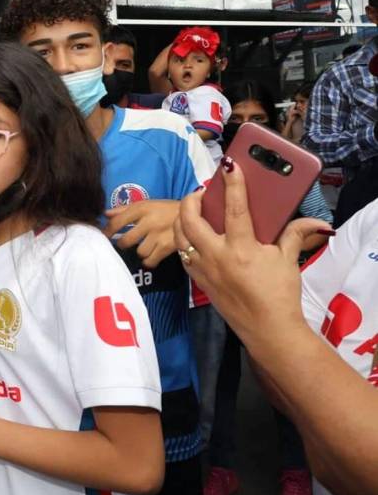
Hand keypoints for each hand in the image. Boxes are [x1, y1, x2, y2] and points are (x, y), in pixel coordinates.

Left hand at [104, 199, 181, 267]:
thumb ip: (124, 209)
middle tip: (125, 244)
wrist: (194, 213)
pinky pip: (151, 261)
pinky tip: (151, 255)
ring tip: (144, 247)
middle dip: (123, 244)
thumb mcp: (146, 204)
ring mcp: (159, 236)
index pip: (117, 222)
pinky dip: (149, 260)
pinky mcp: (168, 247)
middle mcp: (149, 222)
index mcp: (142, 209)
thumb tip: (105, 214)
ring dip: (140, 252)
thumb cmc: (165, 209)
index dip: (108, 231)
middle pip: (126, 241)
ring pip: (140, 252)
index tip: (105, 236)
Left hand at [173, 161, 329, 344]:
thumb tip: (314, 223)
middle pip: (190, 220)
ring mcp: (204, 269)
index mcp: (241, 248)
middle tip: (202, 192)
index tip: (229, 165)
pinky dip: (183, 241)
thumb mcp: (288, 261)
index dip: (232, 184)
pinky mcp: (198, 280)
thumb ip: (294, 235)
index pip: (234, 209)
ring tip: (193, 210)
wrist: (267, 329)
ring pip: (179, 237)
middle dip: (191, 200)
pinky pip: (182, 254)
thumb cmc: (279, 294)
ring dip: (182, 219)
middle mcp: (217, 256)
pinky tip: (192, 236)